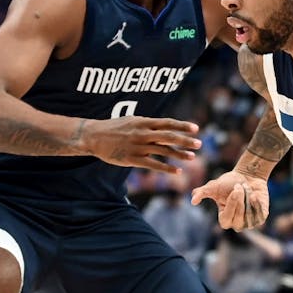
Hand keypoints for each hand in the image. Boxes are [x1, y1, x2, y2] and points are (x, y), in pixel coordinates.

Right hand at [80, 117, 200, 173]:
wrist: (93, 136)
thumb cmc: (114, 127)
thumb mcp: (132, 120)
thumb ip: (149, 124)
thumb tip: (165, 127)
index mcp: (143, 122)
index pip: (167, 123)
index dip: (182, 125)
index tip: (196, 128)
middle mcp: (142, 134)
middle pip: (168, 137)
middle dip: (185, 140)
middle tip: (199, 143)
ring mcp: (138, 147)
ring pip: (163, 151)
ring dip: (179, 155)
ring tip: (193, 157)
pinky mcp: (133, 159)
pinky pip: (153, 165)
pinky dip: (167, 168)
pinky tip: (178, 171)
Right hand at [192, 170, 270, 229]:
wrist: (248, 175)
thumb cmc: (228, 182)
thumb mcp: (213, 186)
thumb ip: (202, 193)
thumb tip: (193, 201)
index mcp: (224, 218)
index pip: (225, 221)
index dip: (230, 207)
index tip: (234, 192)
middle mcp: (236, 223)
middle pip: (238, 220)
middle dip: (239, 202)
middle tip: (239, 187)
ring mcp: (249, 222)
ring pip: (249, 218)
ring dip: (248, 202)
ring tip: (246, 189)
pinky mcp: (260, 217)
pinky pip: (260, 214)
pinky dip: (257, 203)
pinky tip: (254, 194)